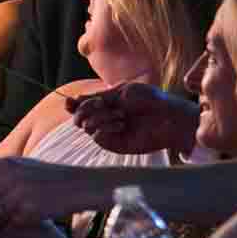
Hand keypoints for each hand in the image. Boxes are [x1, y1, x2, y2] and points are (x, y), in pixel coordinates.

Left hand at [0, 156, 103, 223]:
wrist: (79, 185)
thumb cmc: (52, 177)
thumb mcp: (25, 166)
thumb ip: (2, 173)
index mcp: (7, 163)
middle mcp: (9, 176)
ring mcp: (18, 194)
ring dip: (0, 216)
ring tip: (16, 213)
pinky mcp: (28, 210)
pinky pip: (12, 222)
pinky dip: (16, 223)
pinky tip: (28, 218)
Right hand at [70, 81, 200, 154]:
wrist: (168, 117)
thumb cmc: (149, 100)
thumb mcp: (121, 92)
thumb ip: (97, 98)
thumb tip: (73, 101)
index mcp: (106, 104)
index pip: (81, 105)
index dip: (72, 104)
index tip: (69, 102)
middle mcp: (105, 118)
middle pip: (78, 117)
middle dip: (85, 108)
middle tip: (101, 104)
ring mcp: (109, 132)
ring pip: (86, 126)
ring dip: (100, 117)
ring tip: (120, 115)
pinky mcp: (115, 145)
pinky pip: (97, 138)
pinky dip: (105, 128)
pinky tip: (121, 124)